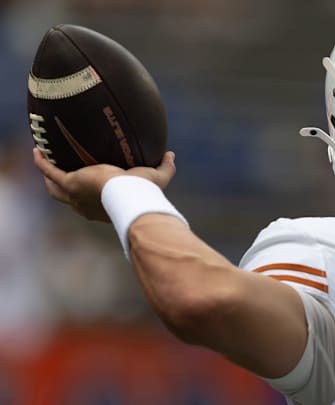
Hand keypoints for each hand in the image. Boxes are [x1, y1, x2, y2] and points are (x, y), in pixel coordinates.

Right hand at [33, 148, 176, 221]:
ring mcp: (76, 195)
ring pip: (54, 188)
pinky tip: (37, 151)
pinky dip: (42, 163)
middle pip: (67, 197)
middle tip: (57, 172)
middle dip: (61, 187)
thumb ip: (166, 167)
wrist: (129, 196)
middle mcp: (86, 205)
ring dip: (47, 175)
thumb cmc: (144, 193)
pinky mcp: (70, 183)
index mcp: (102, 207)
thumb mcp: (157, 177)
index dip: (88, 195)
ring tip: (43, 160)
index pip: (92, 203)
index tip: (89, 185)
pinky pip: (50, 171)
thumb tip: (171, 154)